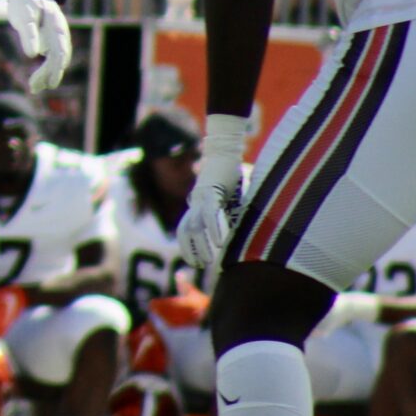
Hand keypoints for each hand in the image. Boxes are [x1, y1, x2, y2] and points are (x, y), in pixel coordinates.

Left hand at [5, 0, 72, 92]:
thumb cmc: (25, 2)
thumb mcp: (24, 16)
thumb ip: (28, 33)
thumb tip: (32, 55)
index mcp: (57, 24)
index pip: (61, 48)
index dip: (57, 65)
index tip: (51, 80)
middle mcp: (60, 34)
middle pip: (58, 57)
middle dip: (48, 74)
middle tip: (34, 88)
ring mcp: (56, 39)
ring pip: (54, 61)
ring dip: (46, 75)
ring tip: (33, 89)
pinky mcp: (50, 43)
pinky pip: (49, 60)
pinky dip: (44, 71)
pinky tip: (36, 83)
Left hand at [178, 114, 250, 275]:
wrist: (224, 149)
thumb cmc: (227, 171)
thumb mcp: (224, 193)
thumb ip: (225, 207)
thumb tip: (229, 218)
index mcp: (197, 202)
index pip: (186, 227)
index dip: (187, 244)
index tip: (193, 261)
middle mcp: (197, 201)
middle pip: (189, 229)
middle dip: (192, 248)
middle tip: (198, 266)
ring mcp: (204, 196)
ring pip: (199, 225)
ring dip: (203, 244)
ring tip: (208, 261)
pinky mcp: (214, 190)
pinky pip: (213, 212)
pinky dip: (215, 227)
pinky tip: (221, 242)